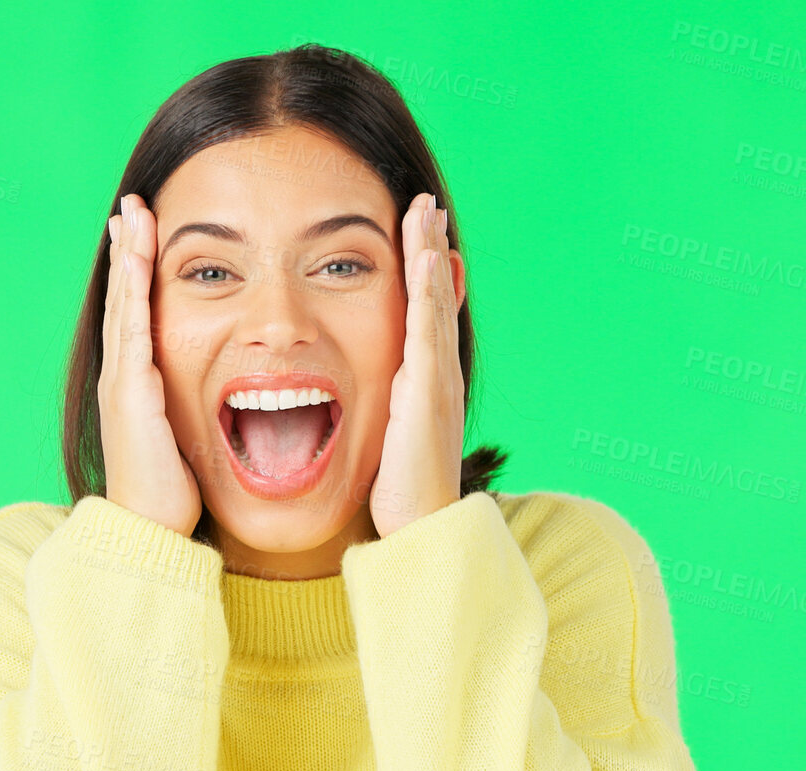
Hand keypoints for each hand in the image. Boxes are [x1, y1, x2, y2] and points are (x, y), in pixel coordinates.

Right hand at [102, 193, 202, 537]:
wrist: (148, 531)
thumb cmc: (170, 496)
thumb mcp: (185, 442)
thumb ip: (193, 416)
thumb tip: (222, 407)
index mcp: (137, 386)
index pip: (137, 316)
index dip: (139, 275)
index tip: (144, 236)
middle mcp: (123, 377)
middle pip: (123, 298)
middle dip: (127, 251)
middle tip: (131, 207)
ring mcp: (123, 382)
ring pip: (123, 305)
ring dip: (127, 256)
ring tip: (131, 215)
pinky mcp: (131, 392)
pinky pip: (132, 329)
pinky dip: (131, 291)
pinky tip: (136, 260)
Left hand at [369, 193, 465, 538]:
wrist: (420, 531)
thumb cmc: (400, 493)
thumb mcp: (387, 437)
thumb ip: (381, 409)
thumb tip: (368, 392)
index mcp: (423, 383)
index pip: (423, 313)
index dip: (421, 271)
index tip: (416, 232)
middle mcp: (437, 375)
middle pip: (434, 297)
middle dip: (430, 248)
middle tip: (426, 204)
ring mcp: (436, 381)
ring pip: (434, 305)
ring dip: (430, 255)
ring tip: (426, 212)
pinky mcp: (427, 393)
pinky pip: (428, 332)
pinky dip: (429, 293)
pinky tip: (427, 259)